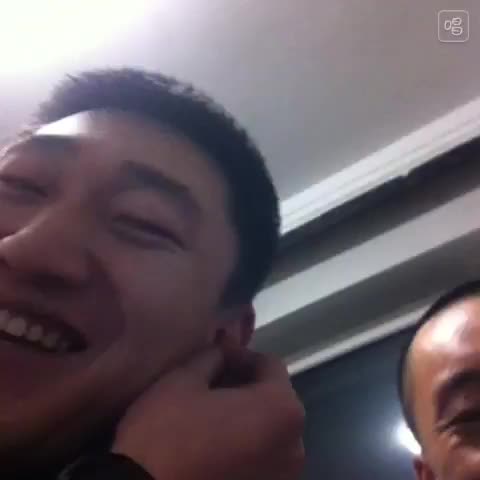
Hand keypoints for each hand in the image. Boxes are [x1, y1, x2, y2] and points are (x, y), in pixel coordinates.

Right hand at [112, 345, 304, 479]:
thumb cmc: (167, 435)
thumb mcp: (183, 380)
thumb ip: (212, 357)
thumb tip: (223, 352)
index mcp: (282, 410)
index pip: (270, 366)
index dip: (241, 356)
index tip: (216, 356)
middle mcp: (295, 445)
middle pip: (273, 399)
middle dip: (245, 385)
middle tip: (212, 382)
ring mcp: (284, 477)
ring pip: (268, 430)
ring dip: (246, 415)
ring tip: (211, 413)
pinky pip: (261, 458)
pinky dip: (244, 444)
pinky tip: (214, 442)